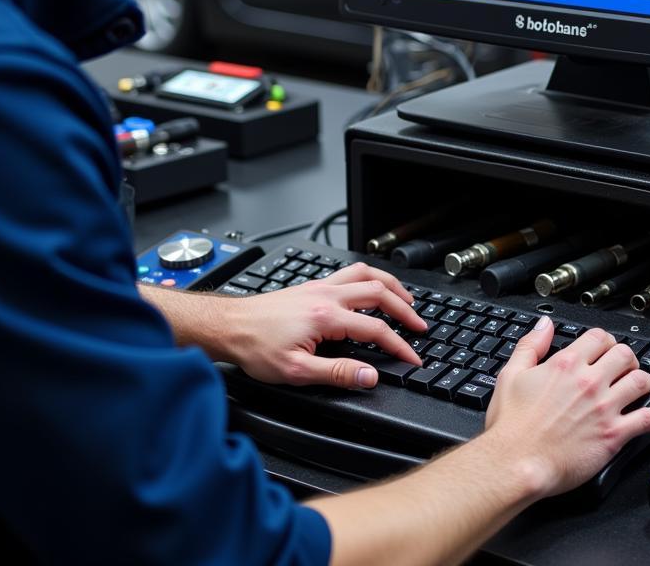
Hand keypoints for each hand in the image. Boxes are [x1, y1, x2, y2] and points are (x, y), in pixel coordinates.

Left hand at [222, 262, 426, 388]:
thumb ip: (337, 373)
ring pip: (366, 274)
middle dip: (405, 308)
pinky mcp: (312, 286)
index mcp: (327, 316)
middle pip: (379, 292)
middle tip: (419, 324)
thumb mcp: (297, 372)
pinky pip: (350, 272)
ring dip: (390, 285)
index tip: (413, 357)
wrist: (229, 327)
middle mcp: (327, 295)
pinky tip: (371, 287)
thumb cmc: (256, 348)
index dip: (399, 345)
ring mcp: (320, 287)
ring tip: (405, 298)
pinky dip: (369, 277)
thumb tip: (369, 376)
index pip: (375, 330)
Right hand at [483, 317, 649, 496]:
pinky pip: (648, 420)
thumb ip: (531, 345)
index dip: (605, 341)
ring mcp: (604, 408)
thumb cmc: (511, 425)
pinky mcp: (614, 434)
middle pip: (624, 354)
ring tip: (642, 386)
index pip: (599, 337)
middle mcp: (589, 381)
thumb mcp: (511, 374)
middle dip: (627, 358)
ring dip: (644, 381)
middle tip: (625, 367)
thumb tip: (544, 325)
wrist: (517, 461)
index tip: (605, 348)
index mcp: (566, 364)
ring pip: (641, 381)